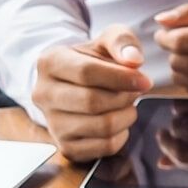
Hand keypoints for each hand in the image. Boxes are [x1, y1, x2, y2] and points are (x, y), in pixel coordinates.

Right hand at [33, 25, 152, 161]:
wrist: (73, 86)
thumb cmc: (92, 61)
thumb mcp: (106, 42)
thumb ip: (122, 41)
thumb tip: (133, 59)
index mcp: (49, 62)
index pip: (86, 73)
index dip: (120, 77)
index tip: (144, 80)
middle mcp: (43, 94)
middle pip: (92, 102)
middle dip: (124, 97)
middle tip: (135, 92)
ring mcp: (52, 124)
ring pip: (101, 127)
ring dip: (126, 116)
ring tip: (128, 104)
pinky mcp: (66, 146)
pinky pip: (105, 146)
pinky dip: (122, 135)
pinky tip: (120, 120)